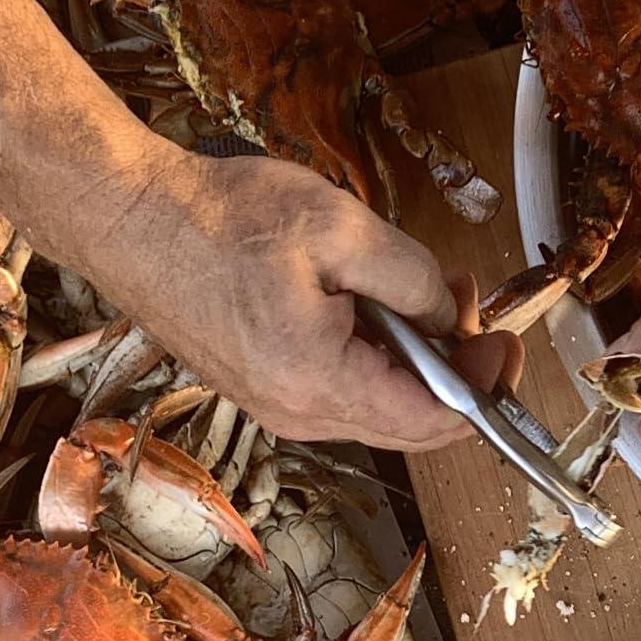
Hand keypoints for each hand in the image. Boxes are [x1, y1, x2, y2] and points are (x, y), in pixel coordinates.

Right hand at [91, 151, 522, 450]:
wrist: (131, 219)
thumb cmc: (225, 220)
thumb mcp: (343, 230)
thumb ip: (411, 279)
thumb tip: (449, 316)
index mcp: (318, 384)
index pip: (429, 421)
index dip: (484, 387)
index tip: (508, 342)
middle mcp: (296, 412)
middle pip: (407, 420)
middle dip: (457, 367)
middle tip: (476, 303)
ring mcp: (274, 402)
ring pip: (376, 400)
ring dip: (418, 352)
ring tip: (434, 286)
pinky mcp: (262, 381)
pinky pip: (341, 382)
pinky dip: (379, 348)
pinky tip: (385, 295)